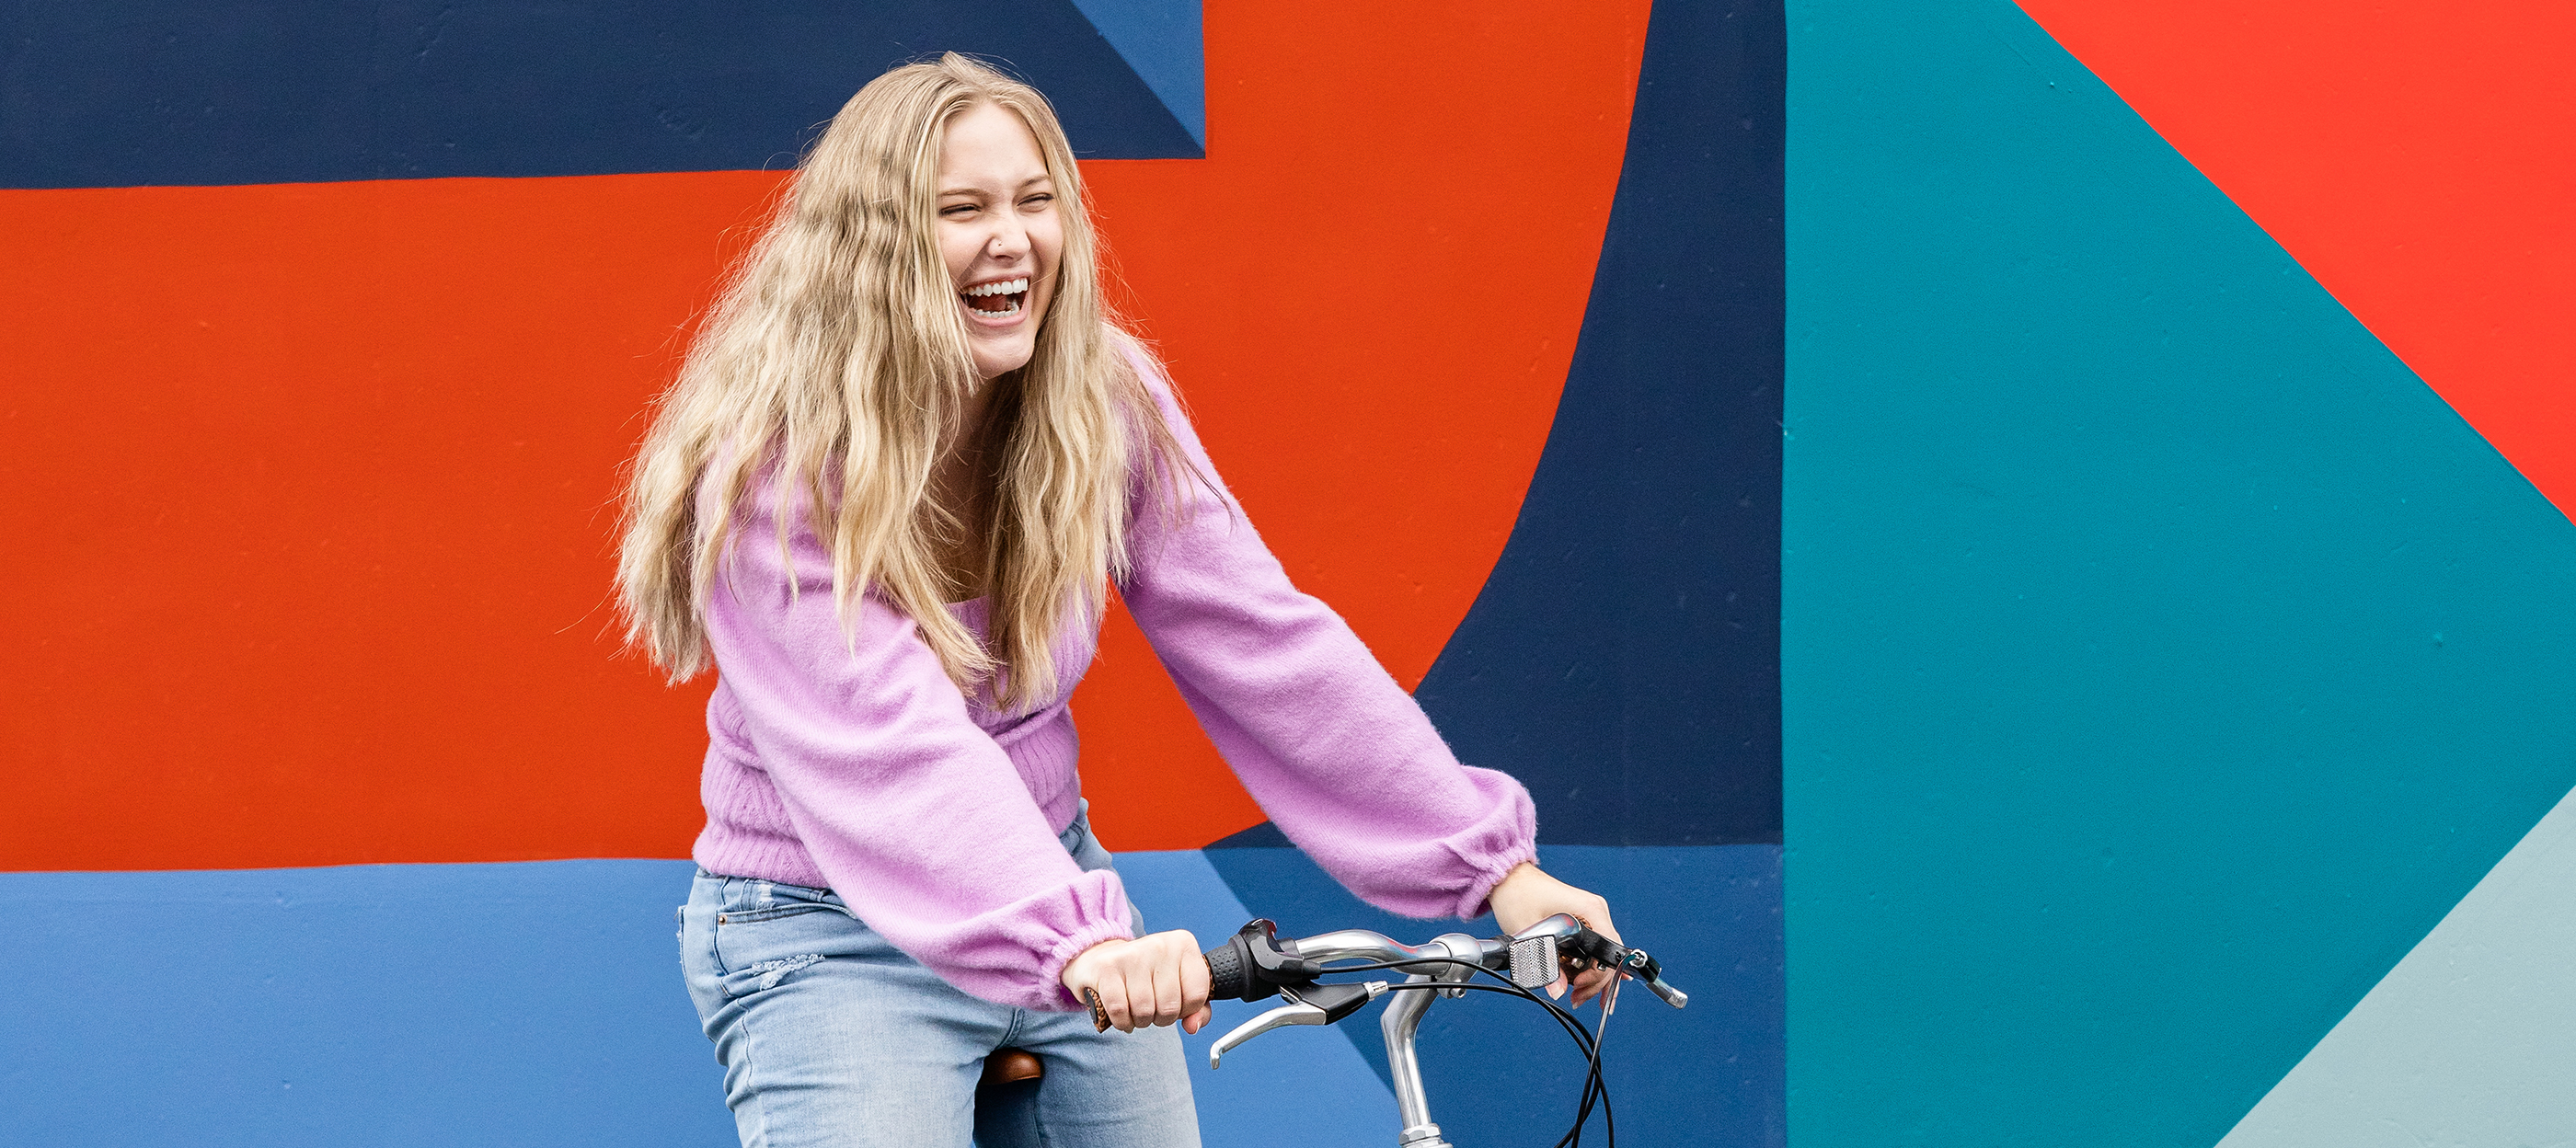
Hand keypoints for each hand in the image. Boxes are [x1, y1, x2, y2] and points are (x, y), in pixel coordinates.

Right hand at [1060, 929, 1213, 1033]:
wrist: (1102, 957)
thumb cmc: (1146, 975)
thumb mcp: (1178, 984)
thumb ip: (1197, 1009)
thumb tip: (1193, 1027)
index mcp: (1184, 944)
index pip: (1197, 995)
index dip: (1185, 1010)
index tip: (1175, 1002)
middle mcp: (1161, 944)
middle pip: (1170, 1007)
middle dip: (1160, 1018)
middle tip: (1151, 1007)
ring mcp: (1133, 954)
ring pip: (1144, 1011)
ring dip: (1139, 1021)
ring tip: (1135, 1008)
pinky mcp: (1107, 966)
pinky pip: (1119, 1011)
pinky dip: (1121, 1021)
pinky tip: (1121, 1012)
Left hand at [1485, 862, 1621, 1007]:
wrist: (1509, 878)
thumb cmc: (1518, 894)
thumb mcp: (1529, 932)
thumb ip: (1546, 963)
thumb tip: (1557, 990)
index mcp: (1590, 909)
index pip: (1609, 951)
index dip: (1597, 975)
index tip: (1578, 986)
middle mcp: (1596, 911)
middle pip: (1609, 956)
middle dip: (1595, 981)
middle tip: (1576, 997)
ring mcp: (1590, 915)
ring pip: (1602, 955)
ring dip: (1591, 976)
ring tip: (1575, 992)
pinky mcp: (1582, 920)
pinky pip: (1594, 948)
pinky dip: (1589, 966)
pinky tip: (1585, 981)